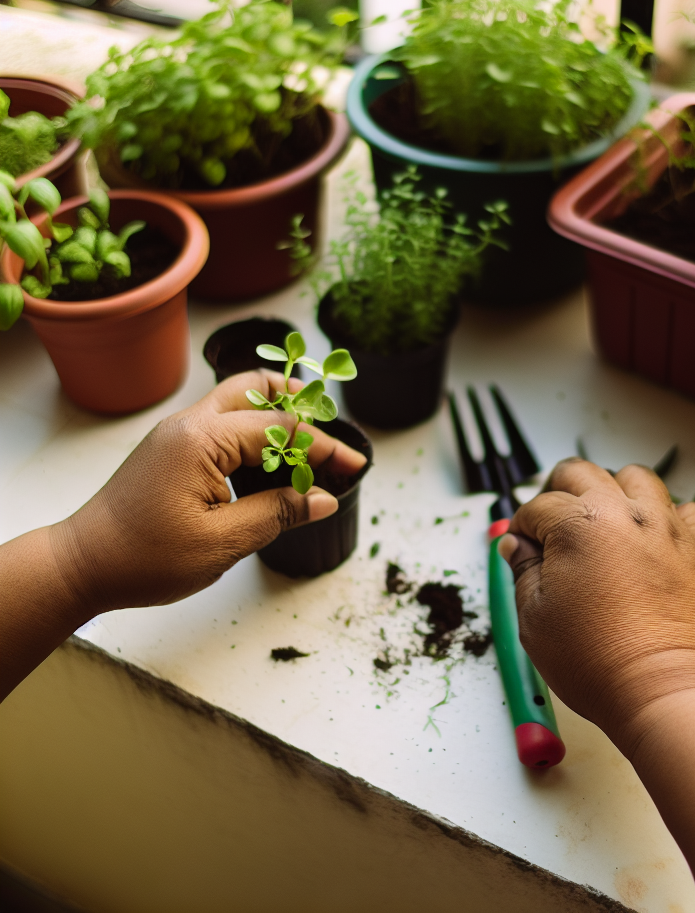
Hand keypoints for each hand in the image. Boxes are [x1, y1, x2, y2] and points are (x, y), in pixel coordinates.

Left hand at [49, 371, 366, 615]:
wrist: (80, 565)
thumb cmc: (143, 558)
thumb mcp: (222, 542)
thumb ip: (278, 513)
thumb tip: (324, 499)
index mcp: (201, 440)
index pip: (281, 429)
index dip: (324, 446)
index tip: (356, 465)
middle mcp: (189, 424)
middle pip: (256, 387)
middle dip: (300, 400)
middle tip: (332, 426)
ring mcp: (177, 433)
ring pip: (238, 400)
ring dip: (277, 412)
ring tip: (310, 439)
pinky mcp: (172, 449)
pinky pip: (222, 422)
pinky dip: (255, 429)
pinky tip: (271, 456)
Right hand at [499, 458, 694, 753]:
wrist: (663, 691)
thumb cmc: (596, 661)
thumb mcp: (535, 618)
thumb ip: (522, 571)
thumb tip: (516, 546)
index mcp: (578, 524)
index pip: (538, 507)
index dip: (522, 528)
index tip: (520, 548)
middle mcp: (623, 513)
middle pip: (582, 473)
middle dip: (558, 491)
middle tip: (550, 523)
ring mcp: (664, 527)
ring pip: (637, 478)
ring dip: (614, 489)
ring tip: (602, 520)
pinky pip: (688, 510)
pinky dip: (669, 515)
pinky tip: (653, 537)